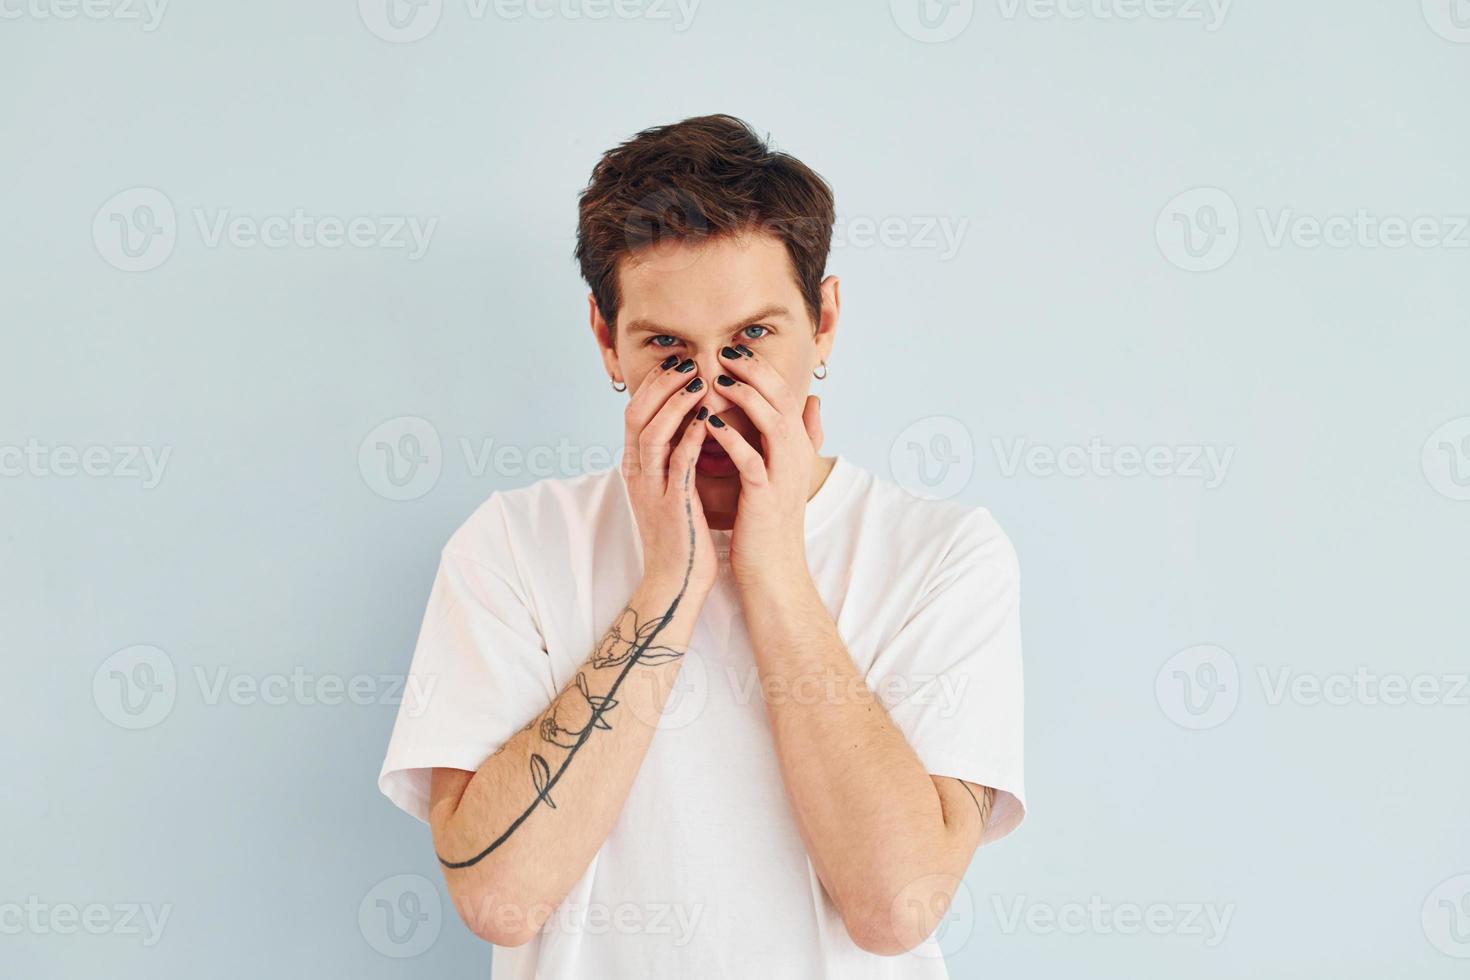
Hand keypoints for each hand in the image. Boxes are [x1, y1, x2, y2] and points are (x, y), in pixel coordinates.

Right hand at [621, 357, 718, 598]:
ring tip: (700, 382)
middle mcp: (638, 475)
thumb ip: (675, 458)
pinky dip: (689, 437)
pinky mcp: (671, 506)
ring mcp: (651, 490)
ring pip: (652, 433)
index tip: (679, 363)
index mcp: (637, 469)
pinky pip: (677, 463)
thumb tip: (691, 423)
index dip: (655, 385)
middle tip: (688, 361)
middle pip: (637, 415)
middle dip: (661, 384)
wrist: (677, 583)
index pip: (636, 414)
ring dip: (675, 403)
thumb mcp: (672, 490)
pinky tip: (707, 420)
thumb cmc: (682, 536)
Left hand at [702, 346, 824, 588]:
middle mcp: (795, 453)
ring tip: (716, 380)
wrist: (773, 568)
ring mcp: (783, 473)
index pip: (783, 392)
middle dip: (753, 370)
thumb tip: (816, 403)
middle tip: (723, 351)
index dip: (760, 368)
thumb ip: (802, 437)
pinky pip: (751, 459)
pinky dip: (732, 439)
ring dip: (744, 396)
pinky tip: (709, 423)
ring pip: (771, 420)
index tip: (732, 350)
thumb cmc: (771, 520)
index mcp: (796, 445)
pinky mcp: (766, 495)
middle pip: (781, 397)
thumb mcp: (788, 472)